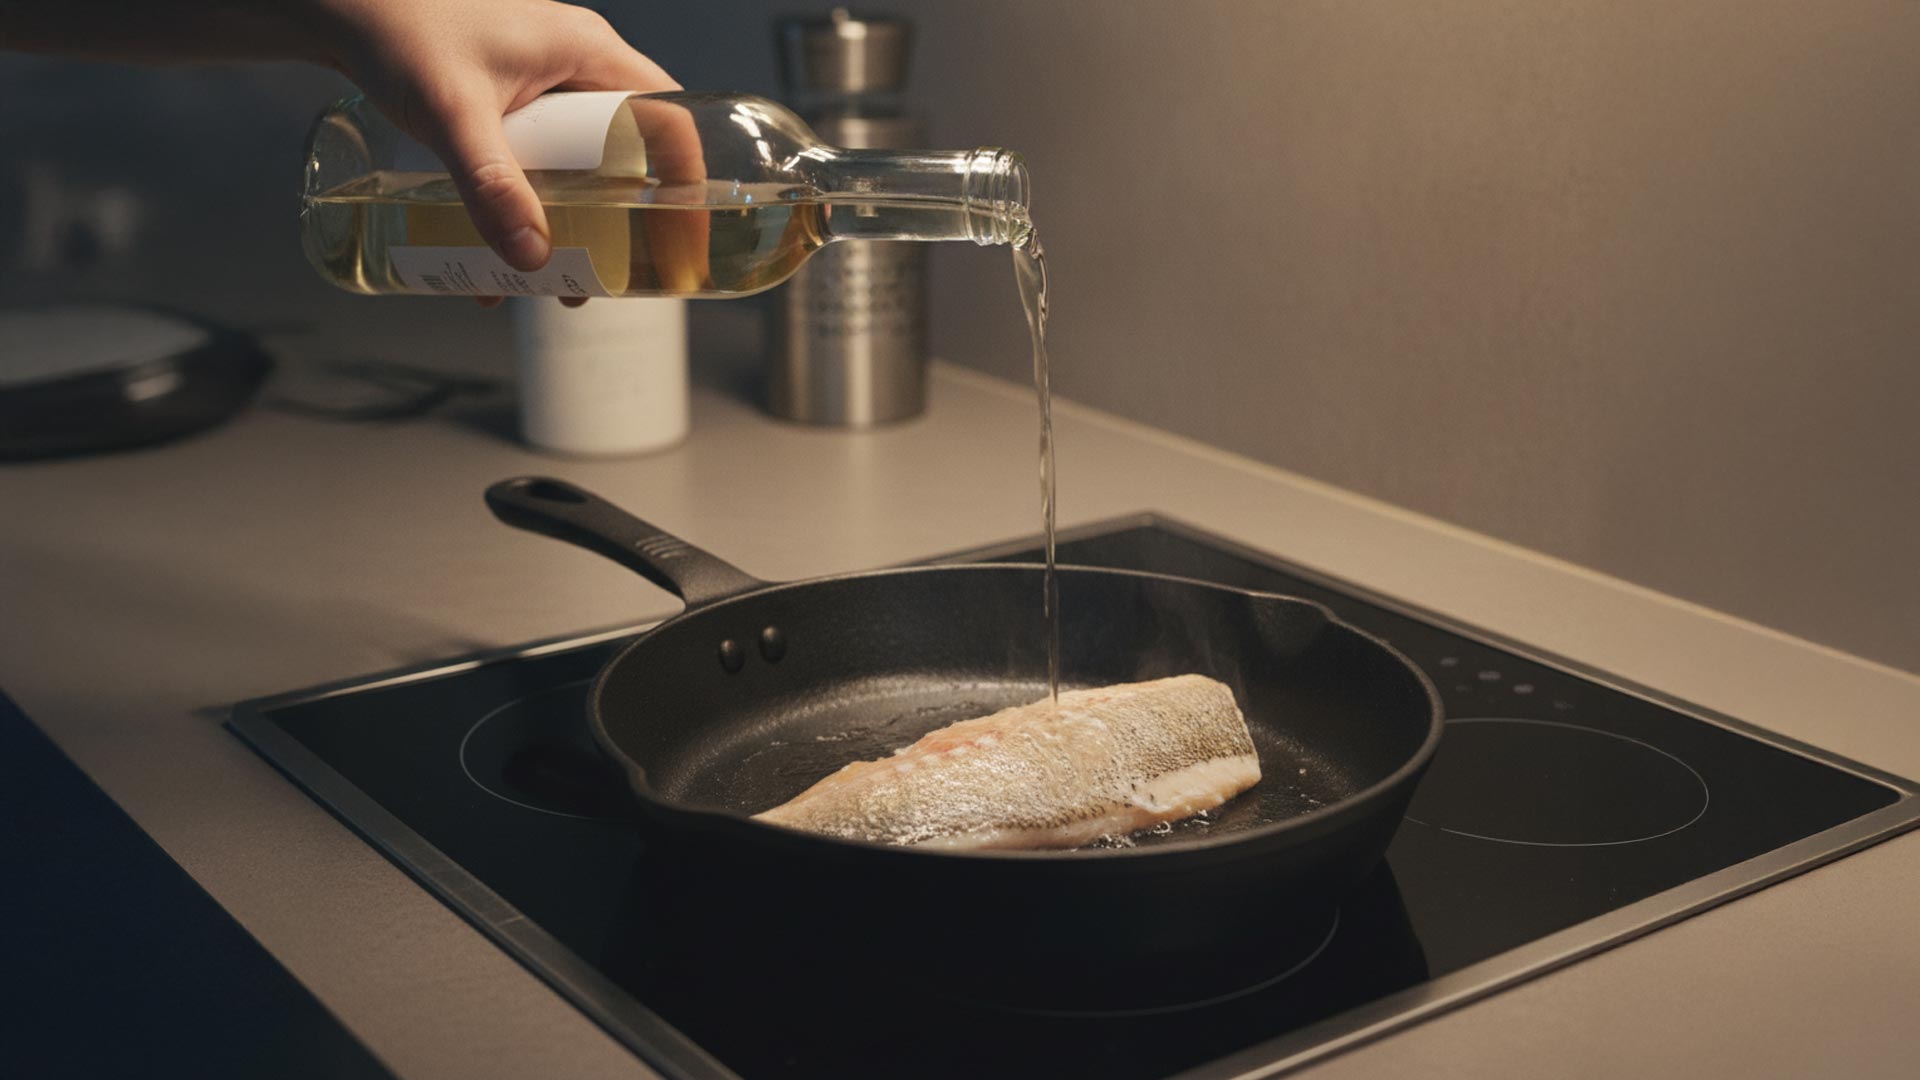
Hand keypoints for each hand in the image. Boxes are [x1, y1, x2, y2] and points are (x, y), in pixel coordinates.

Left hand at [312, 0, 680, 304]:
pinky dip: (532, 212)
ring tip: (558, 286)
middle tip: (620, 279)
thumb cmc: (397, 33)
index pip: (671, 120)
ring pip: (585, 168)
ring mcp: (544, 86)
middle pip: (633, 155)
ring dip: (577, 229)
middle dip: (628, 224)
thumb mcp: (453, 113)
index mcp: (589, 53)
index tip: (684, 242)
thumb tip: (533, 260)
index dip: (689, 184)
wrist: (339, 5)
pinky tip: (499, 260)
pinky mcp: (510, 106)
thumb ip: (490, 186)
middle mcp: (577, 67)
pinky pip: (542, 166)